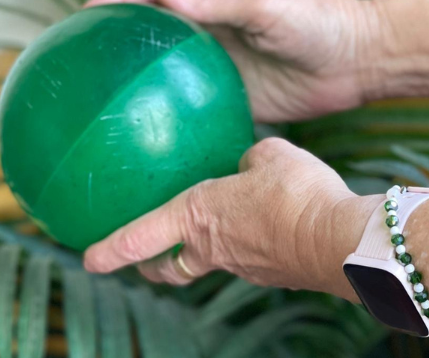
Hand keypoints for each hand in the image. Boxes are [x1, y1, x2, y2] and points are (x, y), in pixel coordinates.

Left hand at [83, 138, 380, 296]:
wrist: (340, 240)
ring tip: (216, 233)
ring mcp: (244, 266)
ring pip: (212, 263)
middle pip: (171, 268)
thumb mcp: (271, 155)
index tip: (88, 260)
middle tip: (143, 261)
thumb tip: (249, 163)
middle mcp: (214, 248)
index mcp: (200, 215)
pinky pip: (252, 257)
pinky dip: (250, 246)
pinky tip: (268, 228)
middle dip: (151, 266)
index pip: (143, 238)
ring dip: (206, 251)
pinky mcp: (274, 273)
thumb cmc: (298, 193)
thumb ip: (251, 158)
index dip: (112, 249)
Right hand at [86, 0, 384, 122]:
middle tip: (82, 70)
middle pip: (156, 43)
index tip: (82, 17)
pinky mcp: (240, 103)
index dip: (118, 5)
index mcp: (215, 6)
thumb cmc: (318, 23)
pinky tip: (155, 145)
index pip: (155, 0)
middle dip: (120, 52)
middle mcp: (214, 37)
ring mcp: (224, 72)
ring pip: (172, 82)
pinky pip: (199, 114)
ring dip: (142, 93)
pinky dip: (177, 125)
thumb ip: (221, 2)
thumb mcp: (269, 5)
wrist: (359, 62)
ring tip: (105, 114)